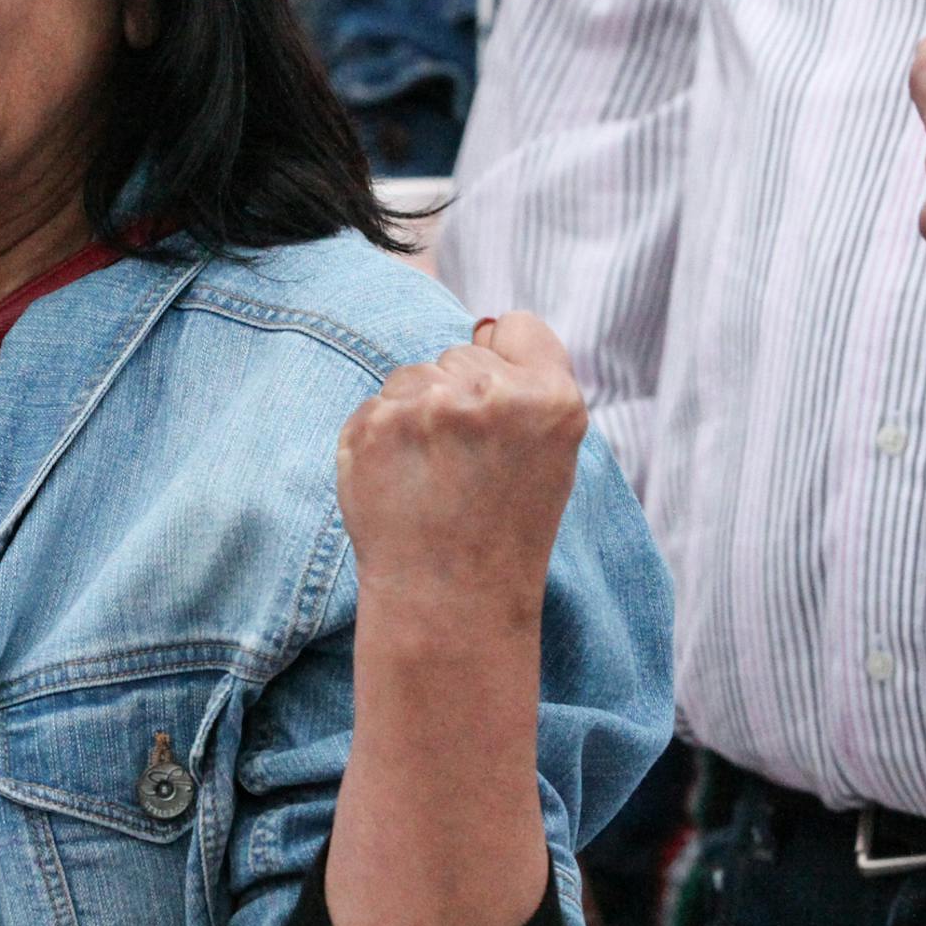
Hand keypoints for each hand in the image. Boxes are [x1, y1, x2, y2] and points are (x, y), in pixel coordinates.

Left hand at [336, 313, 587, 627]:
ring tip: (433, 478)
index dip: (504, 359)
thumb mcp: (550, 454)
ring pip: (412, 375)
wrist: (449, 599)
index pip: (517, 325)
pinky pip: (375, 405)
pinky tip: (400, 482)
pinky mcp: (374, 423)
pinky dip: (380, 438)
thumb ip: (525, 387)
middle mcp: (491, 393)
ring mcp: (428, 406)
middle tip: (465, 466)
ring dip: (415, 414)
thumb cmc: (503, 528)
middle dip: (457, 396)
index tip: (497, 403)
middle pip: (459, 354)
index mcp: (551, 397)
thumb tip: (483, 325)